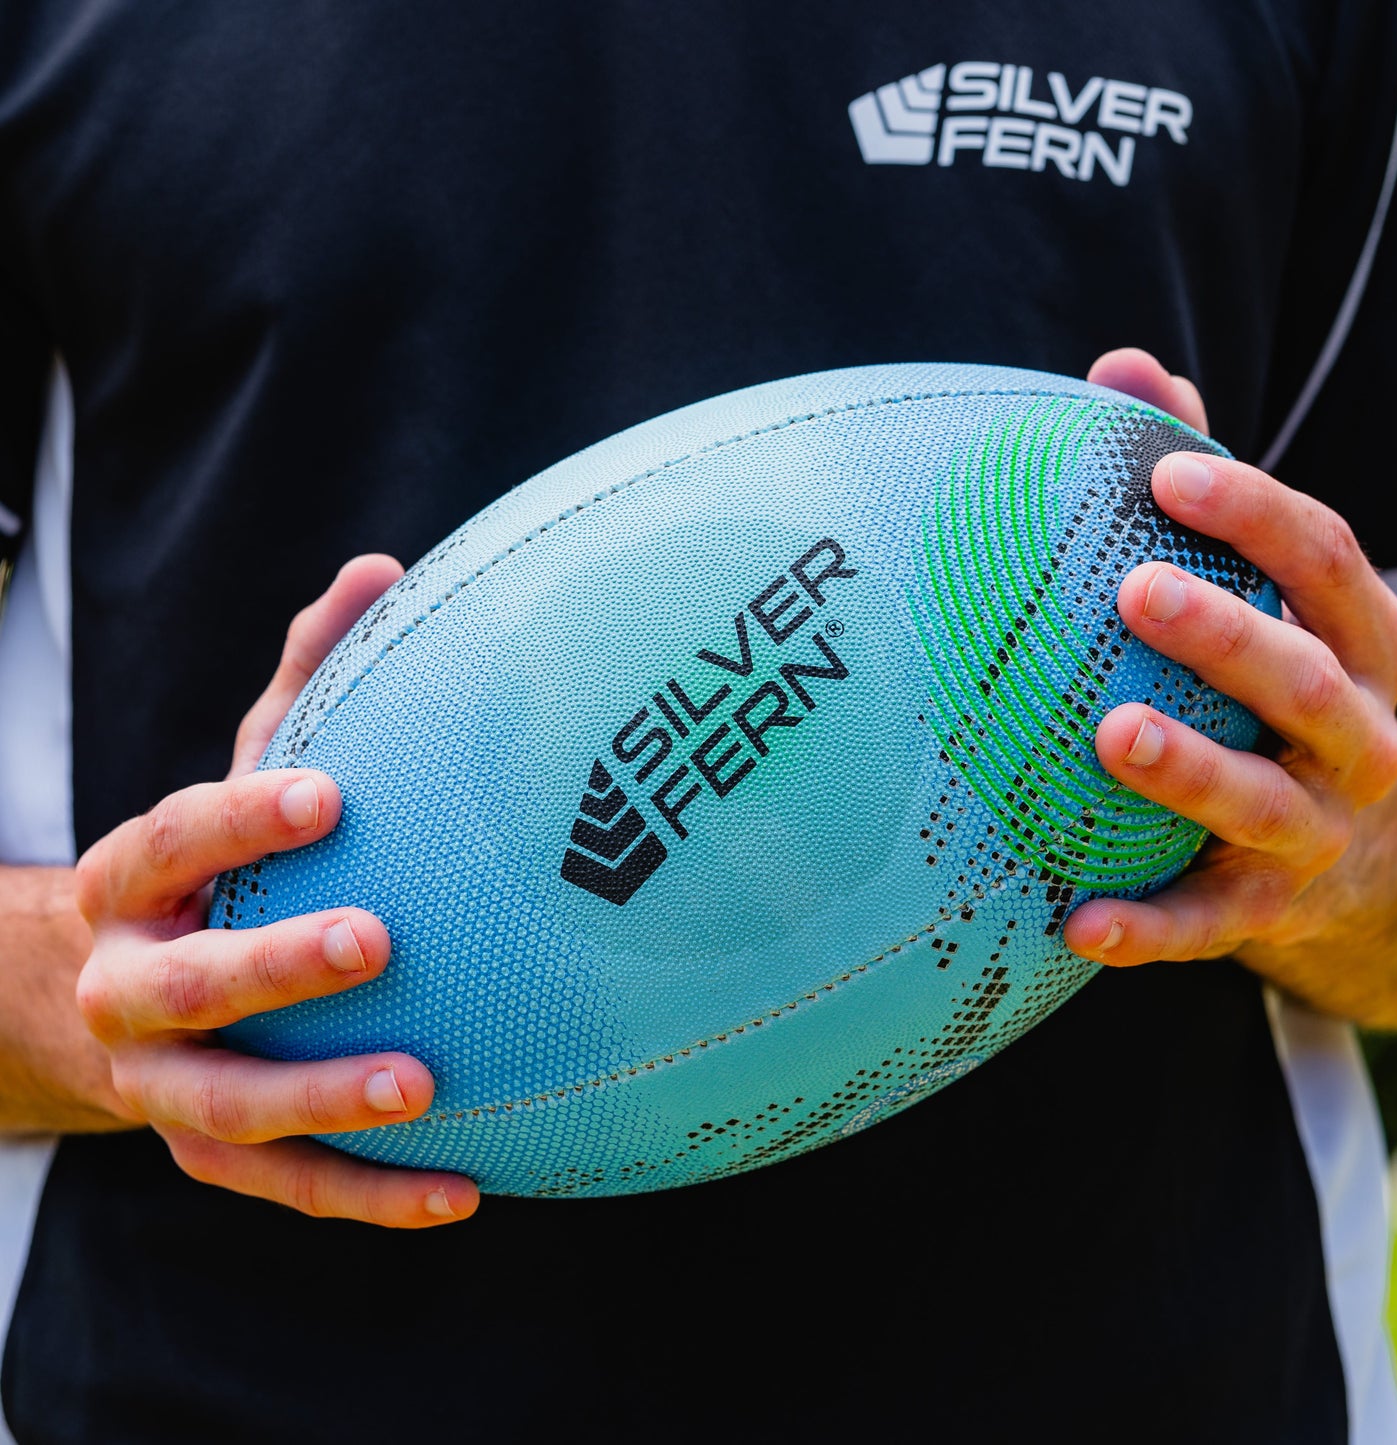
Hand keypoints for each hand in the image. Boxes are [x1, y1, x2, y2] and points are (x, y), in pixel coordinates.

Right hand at [75, 556, 481, 1225]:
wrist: (98, 997)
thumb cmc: (205, 871)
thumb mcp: (236, 777)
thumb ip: (304, 682)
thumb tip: (383, 567)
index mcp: (129, 882)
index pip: (168, 841)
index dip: (237, 820)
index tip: (326, 796)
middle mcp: (126, 985)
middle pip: (186, 985)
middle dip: (270, 968)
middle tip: (375, 942)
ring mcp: (157, 1083)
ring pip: (226, 1107)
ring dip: (318, 1102)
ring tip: (424, 1087)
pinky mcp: (202, 1153)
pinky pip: (284, 1188)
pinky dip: (369, 1196)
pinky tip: (466, 1191)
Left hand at [1063, 349, 1396, 1012]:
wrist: (1378, 873)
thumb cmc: (1286, 703)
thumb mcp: (1276, 606)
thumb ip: (1209, 498)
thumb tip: (1125, 370)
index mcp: (1358, 647)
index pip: (1329, 562)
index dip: (1258, 514)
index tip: (1171, 472)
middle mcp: (1352, 737)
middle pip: (1304, 679)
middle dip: (1229, 632)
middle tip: (1135, 590)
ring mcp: (1314, 832)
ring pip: (1260, 802)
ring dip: (1191, 768)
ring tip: (1111, 734)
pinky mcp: (1264, 913)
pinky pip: (1205, 922)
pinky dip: (1145, 926)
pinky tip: (1073, 921)